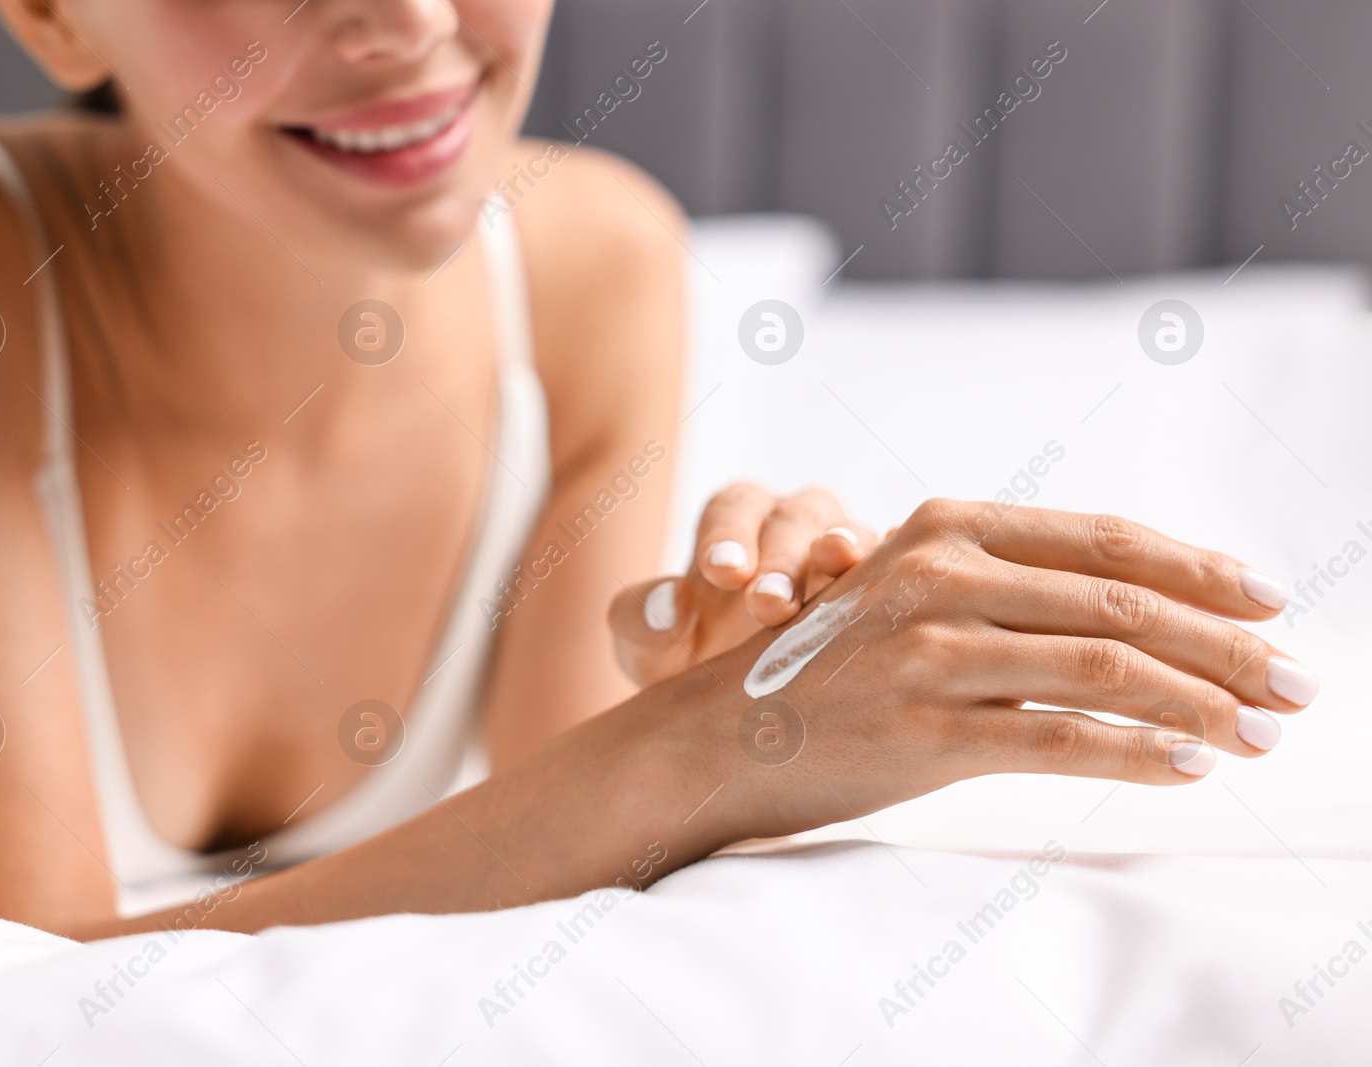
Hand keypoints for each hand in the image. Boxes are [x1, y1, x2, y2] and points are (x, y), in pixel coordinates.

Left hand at [609, 484, 878, 686]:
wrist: (737, 711)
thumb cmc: (686, 665)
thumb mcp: (646, 650)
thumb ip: (640, 621)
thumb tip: (670, 606)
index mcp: (732, 519)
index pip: (732, 508)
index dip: (728, 535)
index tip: (721, 573)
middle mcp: (792, 523)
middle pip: (794, 521)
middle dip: (782, 560)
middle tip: (769, 605)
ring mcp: (844, 552)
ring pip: (853, 538)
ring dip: (846, 562)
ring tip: (838, 581)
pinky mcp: (885, 585)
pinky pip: (898, 569)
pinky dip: (899, 576)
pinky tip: (900, 600)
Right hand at [693, 499, 1314, 840]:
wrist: (718, 733)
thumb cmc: (830, 669)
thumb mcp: (910, 596)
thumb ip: (1008, 589)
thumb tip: (1142, 618)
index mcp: (948, 528)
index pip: (1105, 542)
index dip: (1200, 569)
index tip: (1270, 601)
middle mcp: (942, 575)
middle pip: (1123, 605)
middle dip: (1230, 647)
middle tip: (1300, 684)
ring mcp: (932, 652)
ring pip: (1107, 669)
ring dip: (1205, 704)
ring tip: (1263, 733)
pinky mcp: (925, 730)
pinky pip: (1060, 740)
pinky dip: (1139, 754)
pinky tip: (1190, 768)